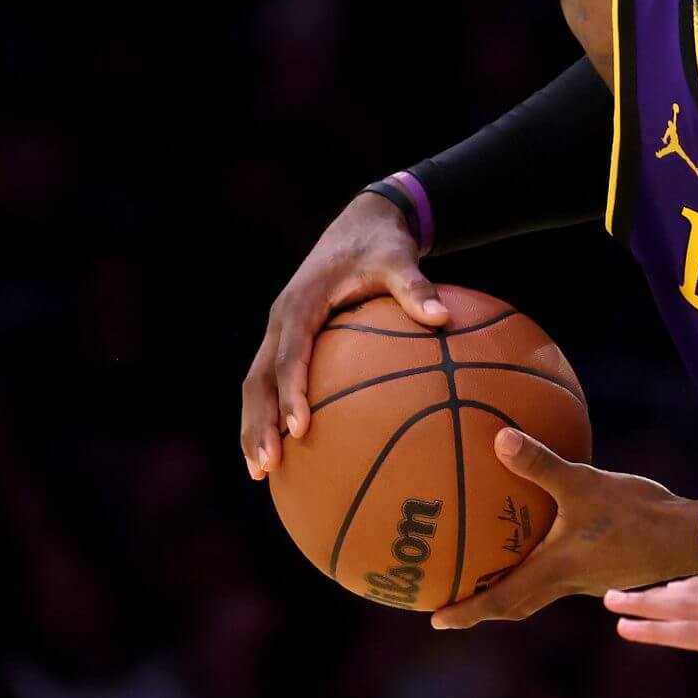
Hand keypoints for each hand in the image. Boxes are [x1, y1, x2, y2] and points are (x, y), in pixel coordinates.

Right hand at [242, 192, 445, 479]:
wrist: (362, 224)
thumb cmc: (383, 244)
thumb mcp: (400, 258)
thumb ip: (417, 287)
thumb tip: (442, 318)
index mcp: (301, 303)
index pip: (291, 353)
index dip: (291, 391)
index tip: (300, 427)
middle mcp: (282, 321)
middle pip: (258, 380)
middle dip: (258, 424)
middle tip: (266, 467)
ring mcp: (281, 333)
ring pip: (257, 386)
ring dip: (255, 427)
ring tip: (262, 472)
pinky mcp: (289, 341)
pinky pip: (275, 382)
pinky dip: (273, 415)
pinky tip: (289, 451)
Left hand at [432, 429, 694, 628]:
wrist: (690, 537)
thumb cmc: (637, 515)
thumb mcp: (584, 483)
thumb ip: (540, 464)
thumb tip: (498, 439)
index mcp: (553, 571)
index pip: (499, 601)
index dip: (465, 612)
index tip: (435, 619)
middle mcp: (567, 583)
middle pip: (516, 606)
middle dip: (484, 609)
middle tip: (456, 607)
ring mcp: (589, 579)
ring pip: (541, 593)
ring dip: (514, 591)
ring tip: (493, 576)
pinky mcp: (607, 568)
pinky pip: (565, 575)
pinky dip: (545, 569)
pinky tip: (551, 541)